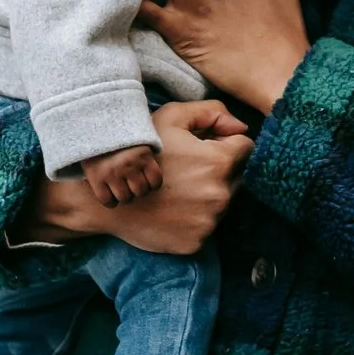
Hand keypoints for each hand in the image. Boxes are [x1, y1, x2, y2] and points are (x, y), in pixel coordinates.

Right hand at [22, 100, 252, 255]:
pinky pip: (207, 227)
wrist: (107, 199)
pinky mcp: (197, 242)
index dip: (226, 145)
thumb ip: (213, 112)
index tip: (206, 148)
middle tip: (188, 171)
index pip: (246, 149)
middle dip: (221, 171)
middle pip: (237, 178)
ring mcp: (209, 221)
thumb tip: (242, 127)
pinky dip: (195, 219)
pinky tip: (174, 210)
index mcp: (219, 162)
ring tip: (179, 190)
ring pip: (224, 203)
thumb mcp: (172, 117)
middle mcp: (220, 194)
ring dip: (208, 195)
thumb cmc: (140, 153)